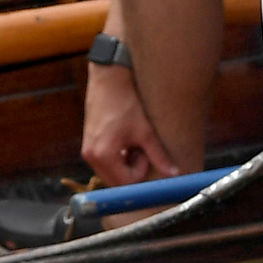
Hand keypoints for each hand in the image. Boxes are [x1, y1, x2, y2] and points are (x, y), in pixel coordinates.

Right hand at [80, 64, 179, 183]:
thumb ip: (159, 155)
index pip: (126, 182)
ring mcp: (87, 151)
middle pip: (116, 181)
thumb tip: (174, 173)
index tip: (145, 152)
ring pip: (111, 173)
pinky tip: (125, 141)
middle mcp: (90, 156)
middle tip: (140, 149)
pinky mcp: (88, 145)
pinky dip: (117, 158)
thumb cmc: (126, 103)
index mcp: (103, 155)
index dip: (141, 171)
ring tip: (133, 143)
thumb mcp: (145, 131)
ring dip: (125, 165)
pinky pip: (105, 163)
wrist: (109, 80)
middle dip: (131, 171)